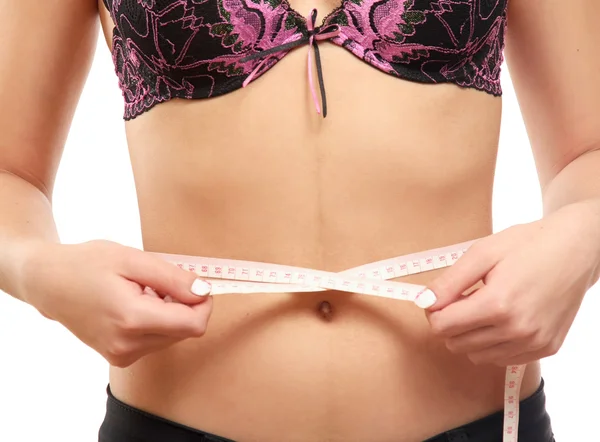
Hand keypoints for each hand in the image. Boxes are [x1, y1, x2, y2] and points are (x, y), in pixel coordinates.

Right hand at [18, 240, 212, 367]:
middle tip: (158, 282)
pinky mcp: (119, 357)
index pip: (193, 324)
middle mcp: (127, 345)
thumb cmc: (87, 264)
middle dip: (183, 305)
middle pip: (185, 331)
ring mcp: (122, 355)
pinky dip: (156, 321)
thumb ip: (173, 279)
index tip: (193, 283)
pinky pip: (156, 340)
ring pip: (173, 336)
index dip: (203, 303)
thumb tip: (204, 293)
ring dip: (168, 313)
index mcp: (132, 319)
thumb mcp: (133, 259)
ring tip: (140, 292)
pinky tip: (134, 304)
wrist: (48, 283)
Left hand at [423, 200, 599, 365]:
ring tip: (484, 306)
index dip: (433, 311)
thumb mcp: (482, 253)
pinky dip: (493, 343)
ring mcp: (534, 342)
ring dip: (470, 335)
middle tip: (462, 299)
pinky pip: (502, 358)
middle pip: (456, 344)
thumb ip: (449, 282)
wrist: (576, 249)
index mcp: (498, 304)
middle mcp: (518, 329)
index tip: (439, 298)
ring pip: (477, 356)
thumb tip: (424, 302)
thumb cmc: (527, 244)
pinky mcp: (546, 347)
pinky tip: (502, 318)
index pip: (443, 326)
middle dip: (450, 323)